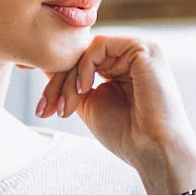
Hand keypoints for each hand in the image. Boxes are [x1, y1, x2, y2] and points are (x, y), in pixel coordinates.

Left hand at [35, 35, 195, 167]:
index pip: (78, 63)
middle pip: (79, 56)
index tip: (42, 110)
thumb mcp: (87, 103)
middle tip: (46, 109)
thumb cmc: (126, 134)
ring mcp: (138, 49)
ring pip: (85, 51)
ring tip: (67, 107)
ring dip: (68, 79)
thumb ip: (70, 82)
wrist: (153, 150)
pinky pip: (99, 45)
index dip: (56, 83)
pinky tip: (85, 90)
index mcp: (119, 66)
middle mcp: (129, 54)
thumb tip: (43, 63)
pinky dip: (84, 67)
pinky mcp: (143, 47)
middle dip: (57, 84)